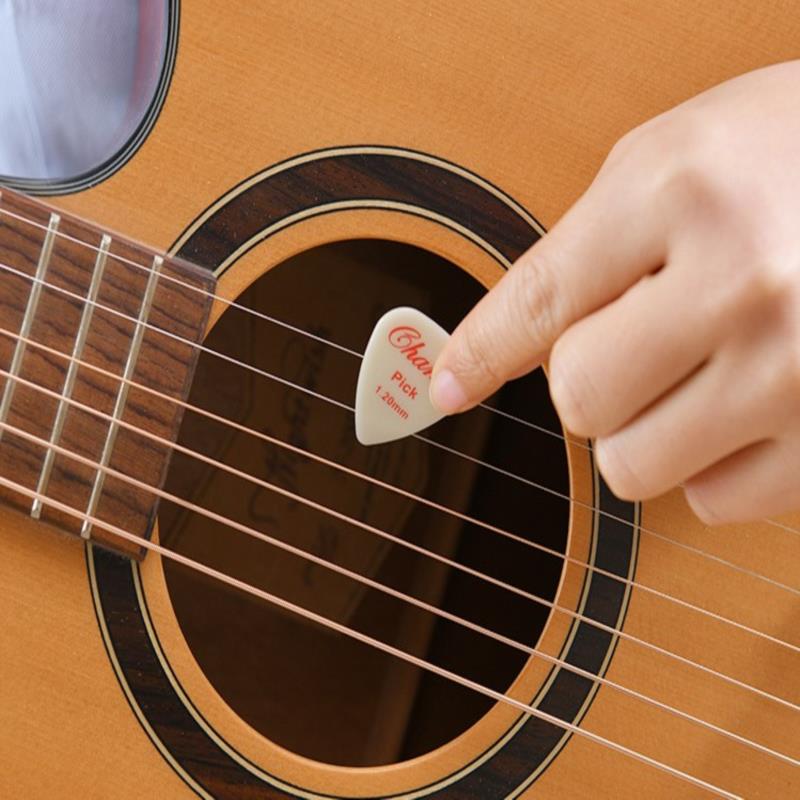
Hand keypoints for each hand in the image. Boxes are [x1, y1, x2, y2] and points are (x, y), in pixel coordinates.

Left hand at [430, 61, 799, 524]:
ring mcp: (798, 371)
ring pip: (631, 465)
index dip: (477, 353)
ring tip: (690, 370)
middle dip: (587, 377)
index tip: (445, 388)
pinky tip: (741, 405)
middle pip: (579, 398)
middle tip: (634, 338)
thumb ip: (584, 250)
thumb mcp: (674, 160)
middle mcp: (743, 284)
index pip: (536, 303)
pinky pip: (713, 499)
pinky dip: (707, 463)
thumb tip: (495, 347)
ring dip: (639, 426)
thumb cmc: (791, 154)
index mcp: (679, 192)